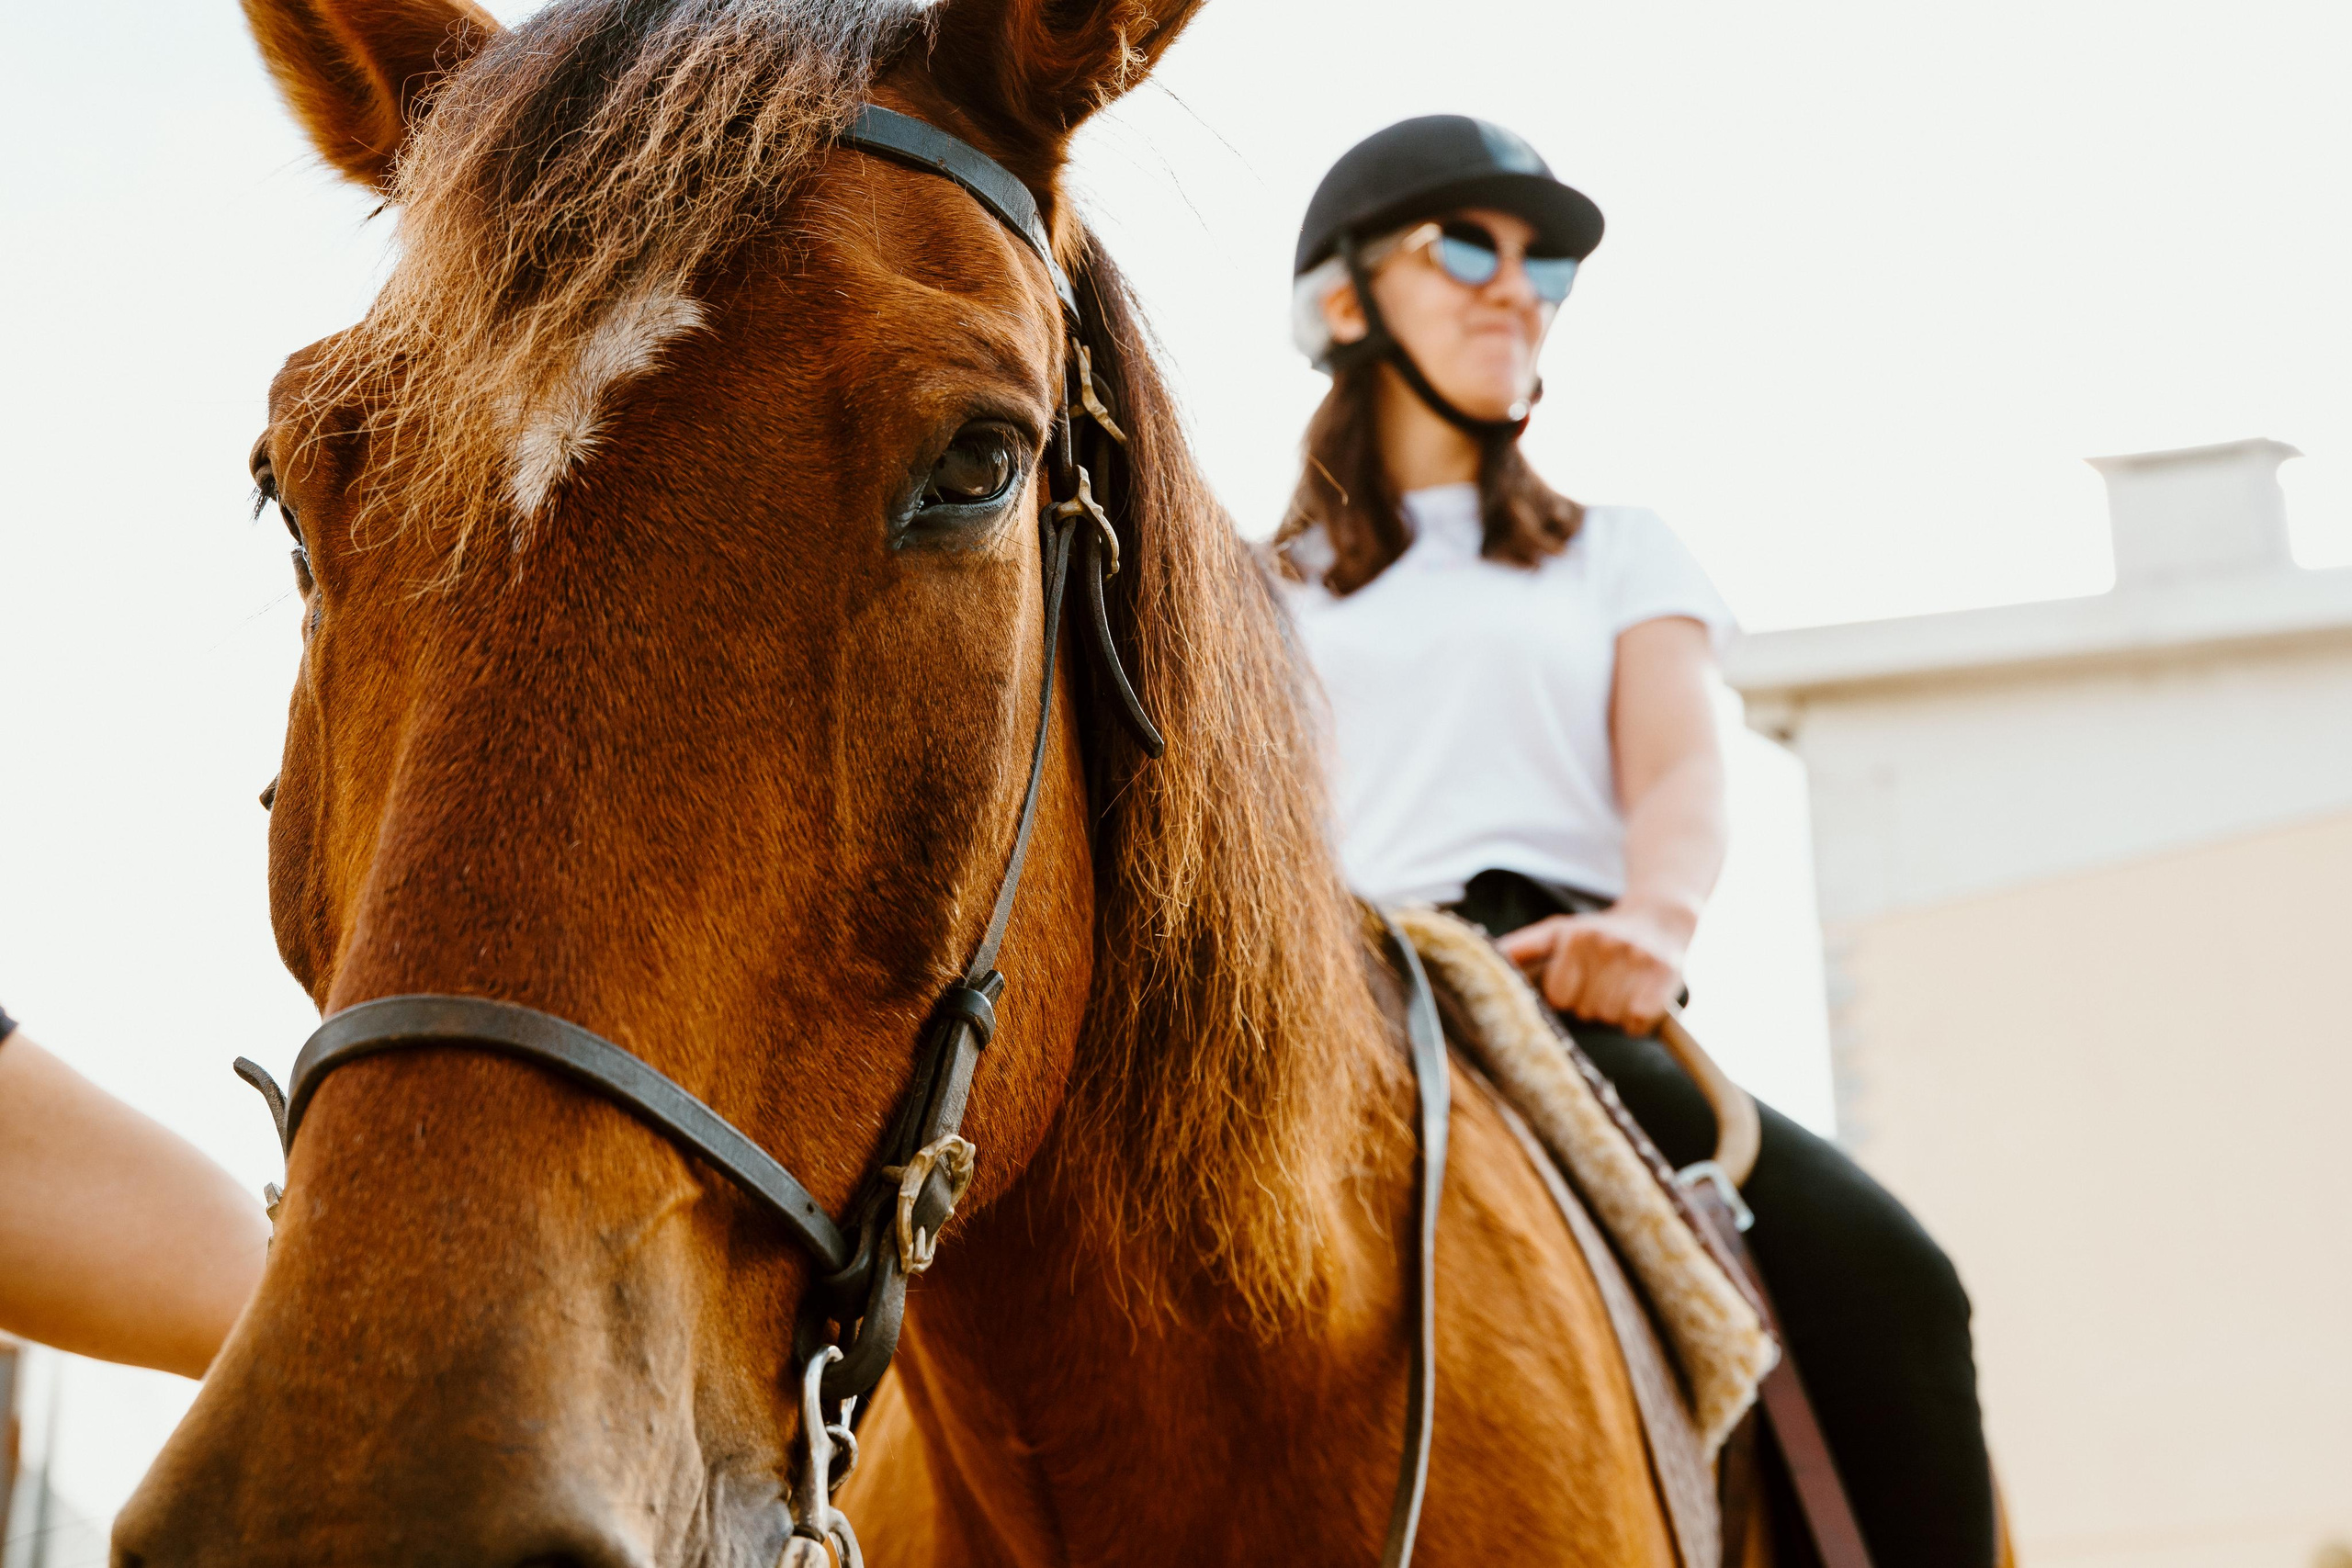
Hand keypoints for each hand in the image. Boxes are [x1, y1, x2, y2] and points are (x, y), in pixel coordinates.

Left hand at [1493, 906, 1688, 1033]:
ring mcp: (1636, 958)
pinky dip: (1637, 1023)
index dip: (1567, 998)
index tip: (1579, 983)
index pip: (1559, 997)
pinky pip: (1639, 1022)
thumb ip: (1522, 948)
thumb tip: (1487, 960)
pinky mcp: (1664, 975)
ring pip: (1611, 1019)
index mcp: (1573, 936)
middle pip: (1585, 1011)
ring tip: (1621, 990)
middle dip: (1591, 1006)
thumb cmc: (1599, 933)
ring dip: (1614, 1015)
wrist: (1659, 918)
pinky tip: (1638, 1001)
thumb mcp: (1558, 932)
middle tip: (1604, 985)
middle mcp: (1605, 944)